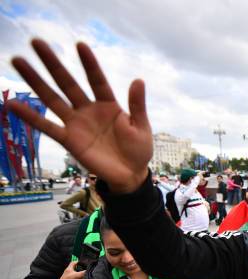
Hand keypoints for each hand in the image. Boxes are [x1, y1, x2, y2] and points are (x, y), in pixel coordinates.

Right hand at [8, 39, 150, 193]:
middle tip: (36, 42)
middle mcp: (89, 110)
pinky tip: (13, 105)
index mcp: (108, 105)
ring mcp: (77, 124)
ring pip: (53, 99)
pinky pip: (47, 127)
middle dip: (53, 64)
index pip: (97, 80)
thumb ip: (137, 105)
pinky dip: (31, 117)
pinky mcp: (69, 140)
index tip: (80, 45)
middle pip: (68, 83)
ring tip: (18, 61)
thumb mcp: (141, 126)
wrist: (131, 175)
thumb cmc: (138, 150)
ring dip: (35, 81)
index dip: (89, 64)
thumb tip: (138, 80)